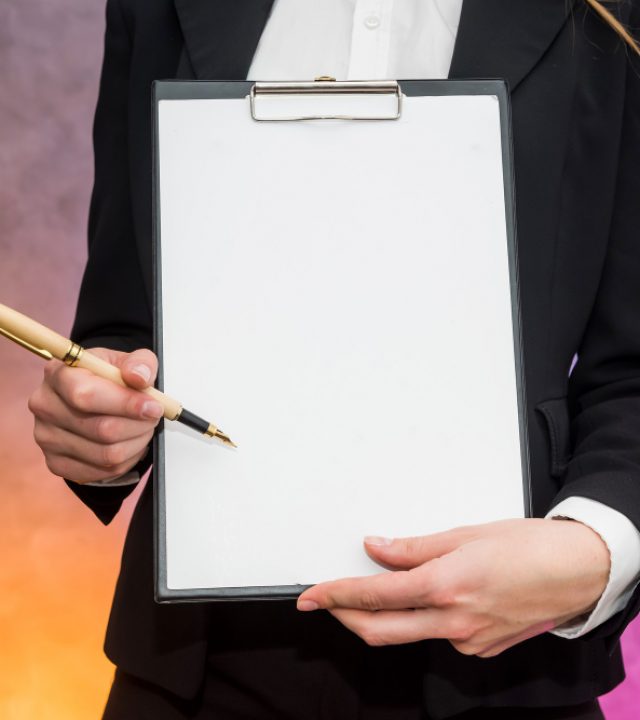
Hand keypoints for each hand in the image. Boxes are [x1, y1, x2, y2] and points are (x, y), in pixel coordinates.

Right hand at [28, 348, 162, 483]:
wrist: (91, 399)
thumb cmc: (107, 379)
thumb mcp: (126, 361)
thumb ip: (139, 363)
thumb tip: (139, 376)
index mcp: (58, 374)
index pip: (86, 395)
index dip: (125, 403)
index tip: (153, 406)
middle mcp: (45, 406)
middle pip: (101, 429)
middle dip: (138, 425)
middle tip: (153, 417)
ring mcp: (47, 438)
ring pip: (107, 454)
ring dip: (137, 443)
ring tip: (143, 428)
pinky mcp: (56, 463)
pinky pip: (103, 471)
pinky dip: (127, 460)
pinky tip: (129, 443)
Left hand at [297, 519, 609, 656]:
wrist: (577, 571)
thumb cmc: (527, 546)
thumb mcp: (464, 534)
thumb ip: (413, 548)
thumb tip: (376, 548)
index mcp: (445, 586)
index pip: (374, 596)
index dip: (336, 596)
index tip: (311, 596)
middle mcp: (453, 621)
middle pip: (381, 630)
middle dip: (346, 618)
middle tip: (325, 603)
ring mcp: (467, 642)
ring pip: (410, 634)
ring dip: (387, 616)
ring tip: (383, 589)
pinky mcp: (480, 650)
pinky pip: (439, 636)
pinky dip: (427, 618)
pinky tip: (437, 598)